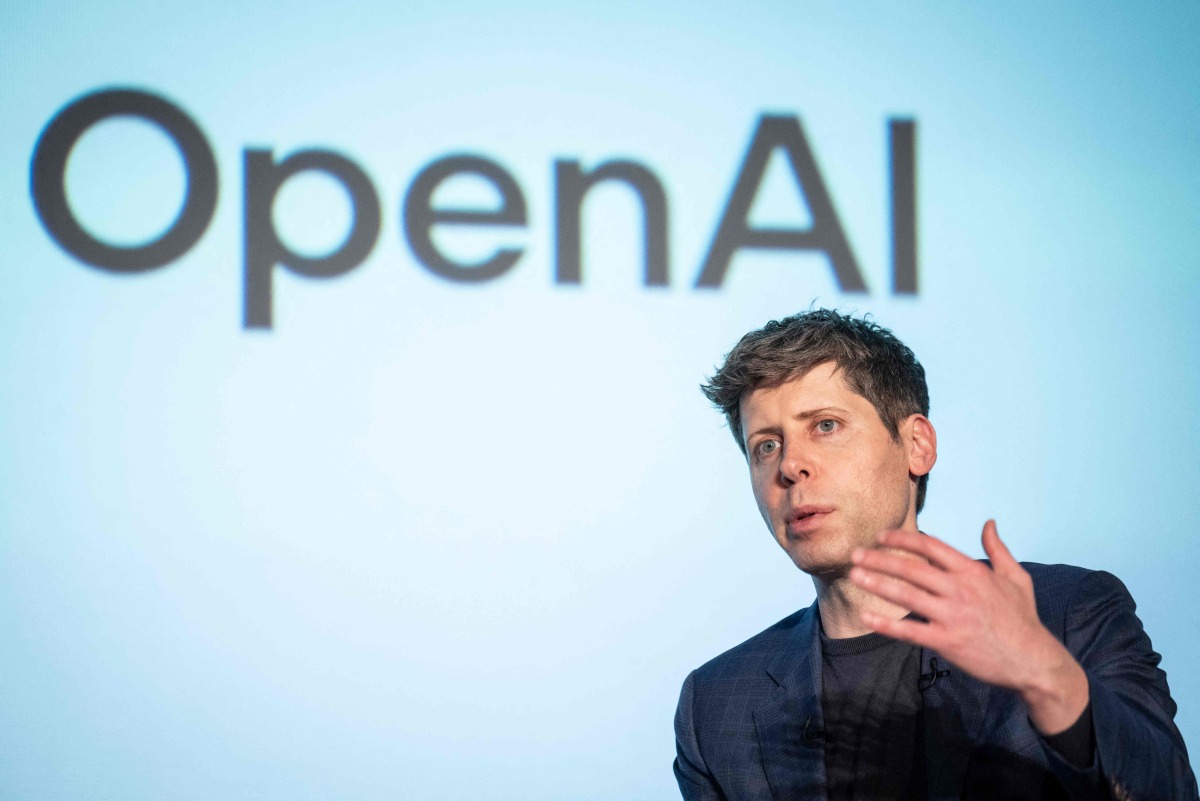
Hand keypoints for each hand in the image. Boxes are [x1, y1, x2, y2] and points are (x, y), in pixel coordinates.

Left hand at [848, 521, 1088, 734]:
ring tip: (854, 575)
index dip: (903, 539)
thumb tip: (989, 523)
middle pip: (911, 569)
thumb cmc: (1023, 618)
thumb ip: (998, 549)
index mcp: (973, 572)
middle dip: (879, 559)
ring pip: (906, 596)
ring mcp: (952, 617)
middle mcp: (959, 590)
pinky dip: (887, 625)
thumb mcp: (1016, 577)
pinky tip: (866, 617)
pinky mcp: (947, 642)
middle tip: (854, 554)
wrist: (1034, 661)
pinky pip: (910, 631)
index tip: (880, 536)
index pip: (930, 547)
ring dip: (877, 584)